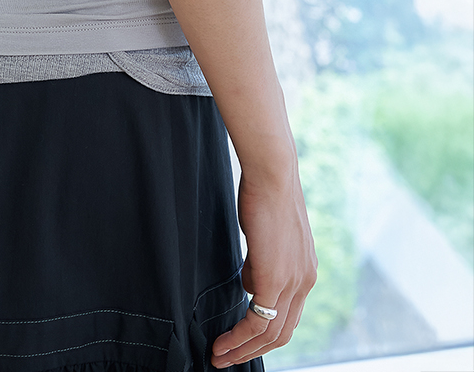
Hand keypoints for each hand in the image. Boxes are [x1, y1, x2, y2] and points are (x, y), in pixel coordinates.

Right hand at [210, 166, 317, 367]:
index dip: (265, 334)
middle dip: (253, 351)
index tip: (242, 341)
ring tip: (220, 356)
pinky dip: (239, 338)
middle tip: (228, 358)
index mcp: (306, 270)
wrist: (272, 174)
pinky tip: (223, 342)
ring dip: (243, 349)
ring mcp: (294, 282)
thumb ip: (261, 262)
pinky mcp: (276, 279)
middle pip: (282, 333)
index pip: (289, 315)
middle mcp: (305, 281)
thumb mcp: (267, 235)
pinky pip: (258, 322)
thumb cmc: (264, 195)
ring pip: (271, 333)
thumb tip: (250, 285)